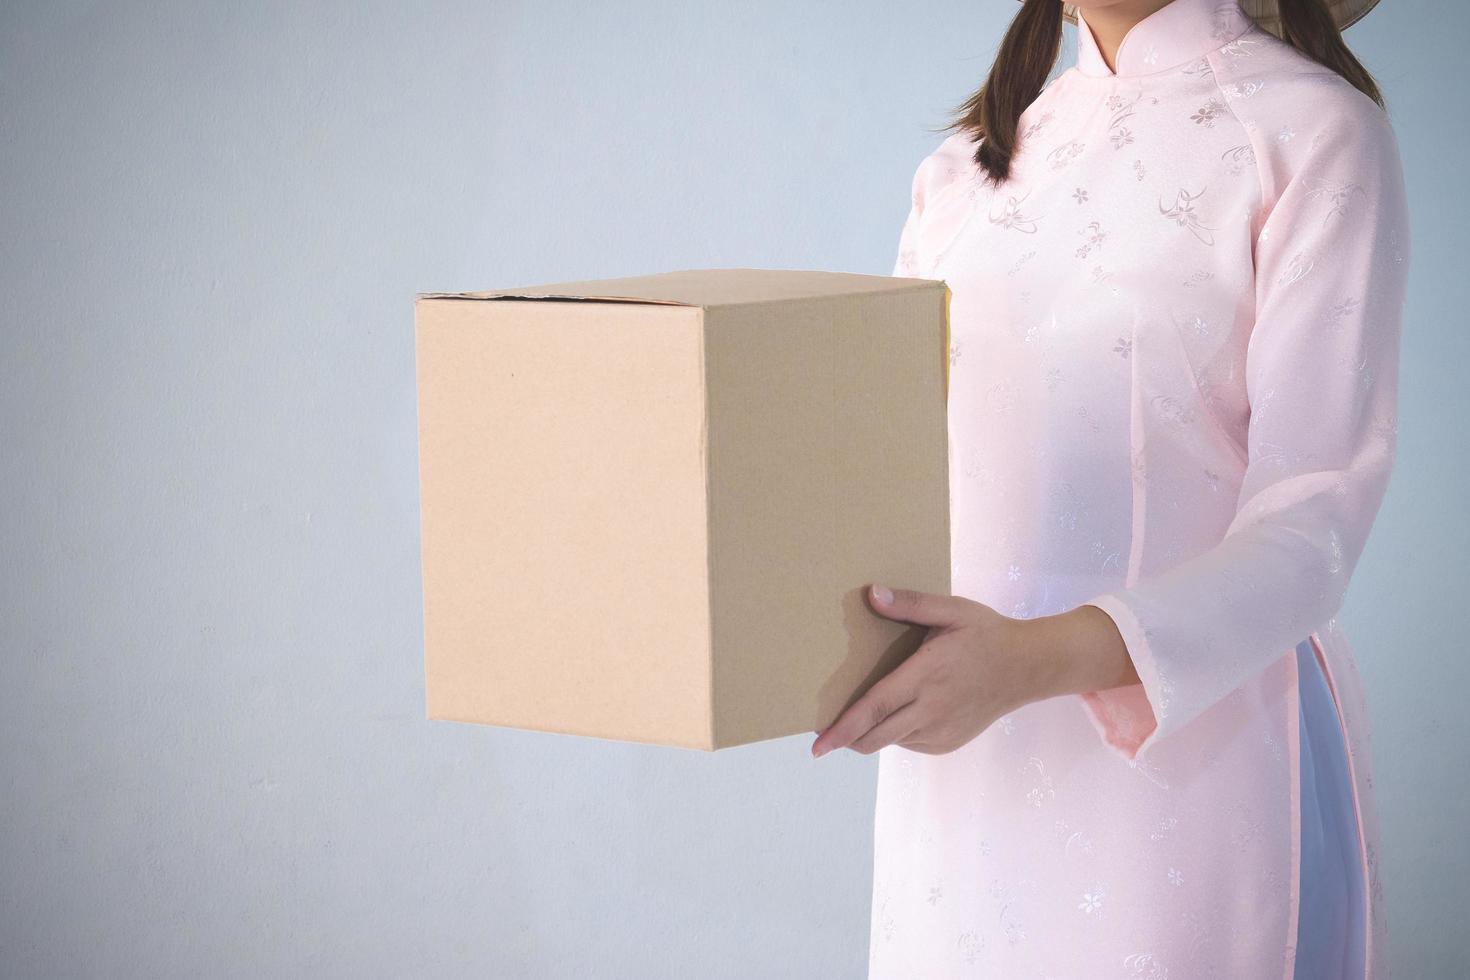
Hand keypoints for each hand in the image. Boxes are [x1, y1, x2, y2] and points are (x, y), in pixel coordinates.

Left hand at [809, 583, 1068, 757]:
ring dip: (873, 732)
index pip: (874, 709)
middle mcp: (932, 709)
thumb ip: (911, 604)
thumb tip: (872, 594)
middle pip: (876, 736)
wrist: (1028, 668)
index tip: (818, 745)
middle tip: (825, 737)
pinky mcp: (949, 742)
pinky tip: (904, 710)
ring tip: (868, 712)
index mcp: (926, 676)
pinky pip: (911, 743)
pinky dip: (897, 733)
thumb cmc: (986, 634)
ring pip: (892, 741)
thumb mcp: (952, 610)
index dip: (843, 729)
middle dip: (847, 739)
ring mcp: (942, 730)